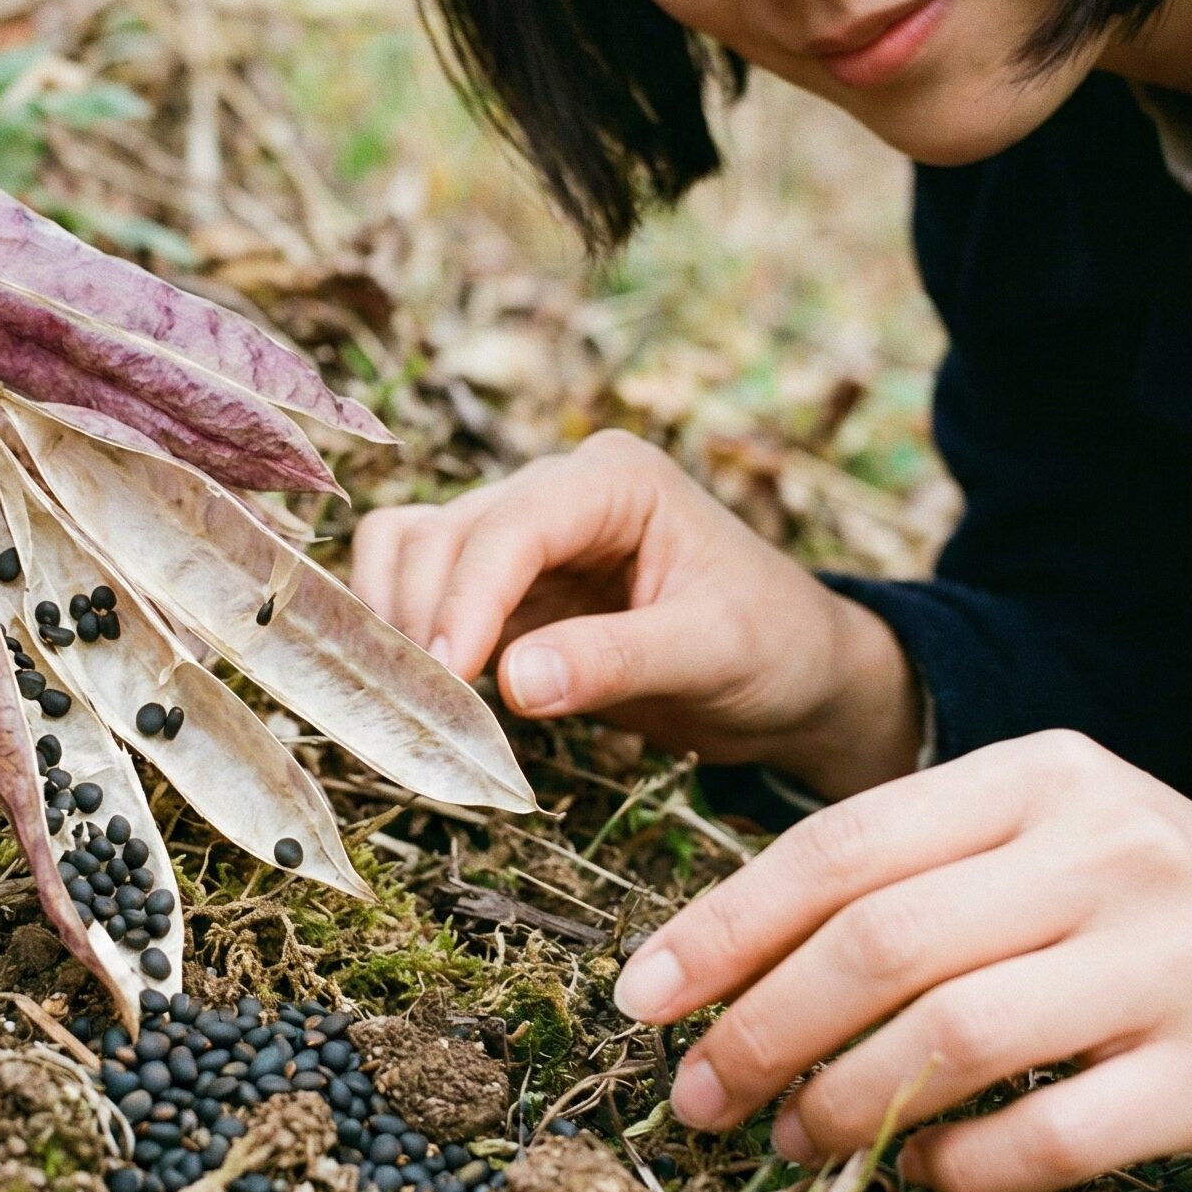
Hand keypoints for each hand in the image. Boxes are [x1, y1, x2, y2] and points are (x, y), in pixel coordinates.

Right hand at [350, 429, 922, 798]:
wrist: (793, 674)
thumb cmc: (774, 647)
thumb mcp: (711, 653)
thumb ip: (615, 661)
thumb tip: (512, 683)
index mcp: (616, 479)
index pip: (512, 526)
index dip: (466, 599)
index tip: (447, 676)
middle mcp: (558, 490)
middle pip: (446, 535)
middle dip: (423, 618)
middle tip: (420, 711)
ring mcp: (523, 532)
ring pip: (414, 551)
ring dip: (398, 620)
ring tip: (413, 703)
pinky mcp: (503, 583)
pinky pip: (419, 585)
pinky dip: (401, 630)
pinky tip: (418, 689)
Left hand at [614, 730, 1191, 1191]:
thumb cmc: (1132, 896)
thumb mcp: (1027, 835)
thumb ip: (899, 876)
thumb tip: (723, 967)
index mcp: (1030, 778)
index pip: (838, 846)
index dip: (725, 928)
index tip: (642, 996)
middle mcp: (1099, 853)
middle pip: (880, 943)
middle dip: (761, 1028)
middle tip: (697, 1094)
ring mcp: (1163, 963)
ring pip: (954, 1038)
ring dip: (841, 1101)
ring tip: (786, 1137)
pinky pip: (1053, 1135)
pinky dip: (958, 1163)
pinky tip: (912, 1169)